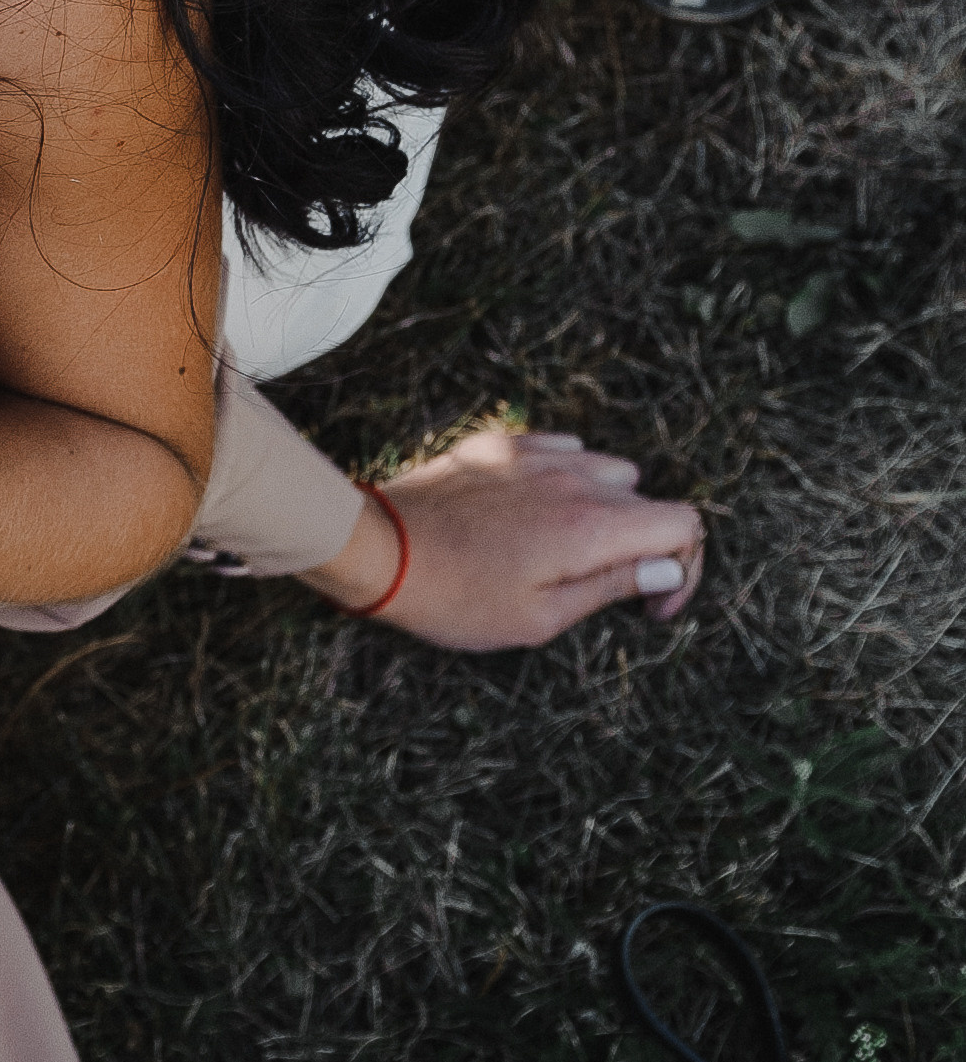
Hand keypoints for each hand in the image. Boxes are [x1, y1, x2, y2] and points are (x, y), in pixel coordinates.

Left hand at [307, 426, 704, 651]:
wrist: (377, 549)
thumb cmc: (456, 598)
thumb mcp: (540, 616)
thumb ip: (613, 586)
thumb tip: (668, 570)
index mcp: (592, 527)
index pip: (683, 523)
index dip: (683, 567)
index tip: (652, 602)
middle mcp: (574, 478)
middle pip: (647, 498)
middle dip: (643, 543)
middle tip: (606, 583)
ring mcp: (535, 455)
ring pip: (605, 469)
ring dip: (604, 507)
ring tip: (567, 548)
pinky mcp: (500, 445)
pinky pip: (559, 450)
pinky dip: (564, 478)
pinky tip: (534, 512)